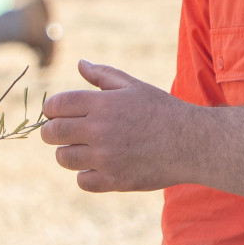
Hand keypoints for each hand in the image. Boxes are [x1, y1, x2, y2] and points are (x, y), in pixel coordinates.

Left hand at [40, 60, 199, 191]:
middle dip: (51, 131)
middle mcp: (100, 130)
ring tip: (80, 149)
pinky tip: (96, 166)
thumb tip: (79, 63)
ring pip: (64, 158)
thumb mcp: (134, 86)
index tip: (56, 113)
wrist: (192, 143)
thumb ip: (103, 75)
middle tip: (60, 133)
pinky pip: (82, 181)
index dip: (51, 109)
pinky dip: (85, 175)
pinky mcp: (114, 180)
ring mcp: (106, 158)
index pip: (56, 105)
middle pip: (53, 132)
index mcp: (102, 104)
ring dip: (66, 153)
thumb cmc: (162, 111)